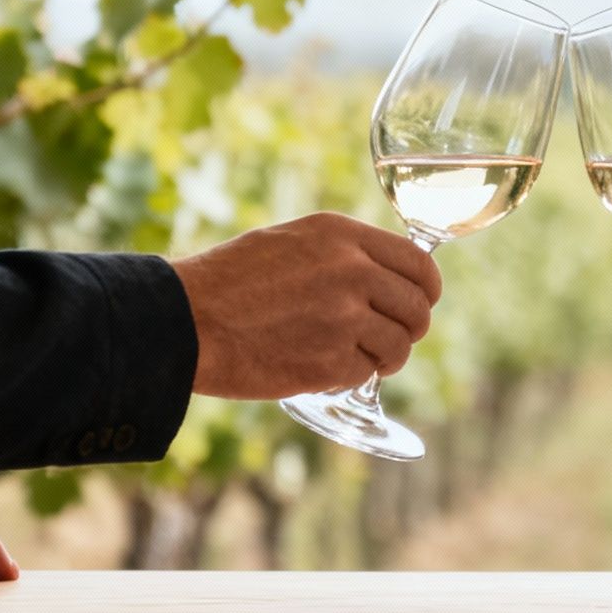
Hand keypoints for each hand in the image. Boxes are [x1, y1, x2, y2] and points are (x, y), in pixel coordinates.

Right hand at [171, 212, 443, 399]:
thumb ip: (342, 254)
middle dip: (410, 328)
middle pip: (417, 308)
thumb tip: (388, 276)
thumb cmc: (228, 282)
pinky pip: (366, 374)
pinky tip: (323, 369)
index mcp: (340, 235)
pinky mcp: (330, 362)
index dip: (426, 289)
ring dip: (385, 358)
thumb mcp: (289, 242)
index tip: (421, 302)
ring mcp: (343, 318)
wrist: (185, 321)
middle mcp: (350, 271)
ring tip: (356, 358)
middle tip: (391, 339)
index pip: (418, 263)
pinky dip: (351, 377)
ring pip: (398, 346)